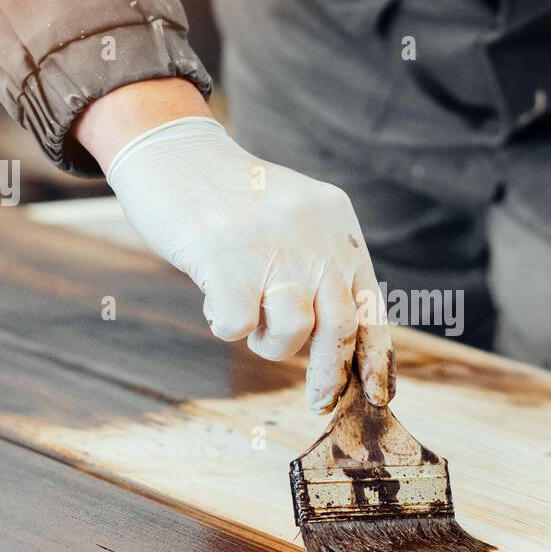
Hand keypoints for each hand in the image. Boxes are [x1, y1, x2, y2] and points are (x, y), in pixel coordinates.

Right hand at [76, 82, 392, 412]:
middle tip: (318, 400)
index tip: (377, 395)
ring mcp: (270, 244)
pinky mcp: (224, 255)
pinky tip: (215, 302)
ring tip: (249, 320)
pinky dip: (226, 326)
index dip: (376, 358)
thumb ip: (321, 268)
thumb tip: (343, 351)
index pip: (370, 304)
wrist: (173, 151)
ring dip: (269, 343)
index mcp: (338, 225)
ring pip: (293, 330)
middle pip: (340, 325)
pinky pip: (239, 325)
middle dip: (327, 373)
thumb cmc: (233, 200)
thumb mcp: (296, 219)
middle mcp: (313, 233)